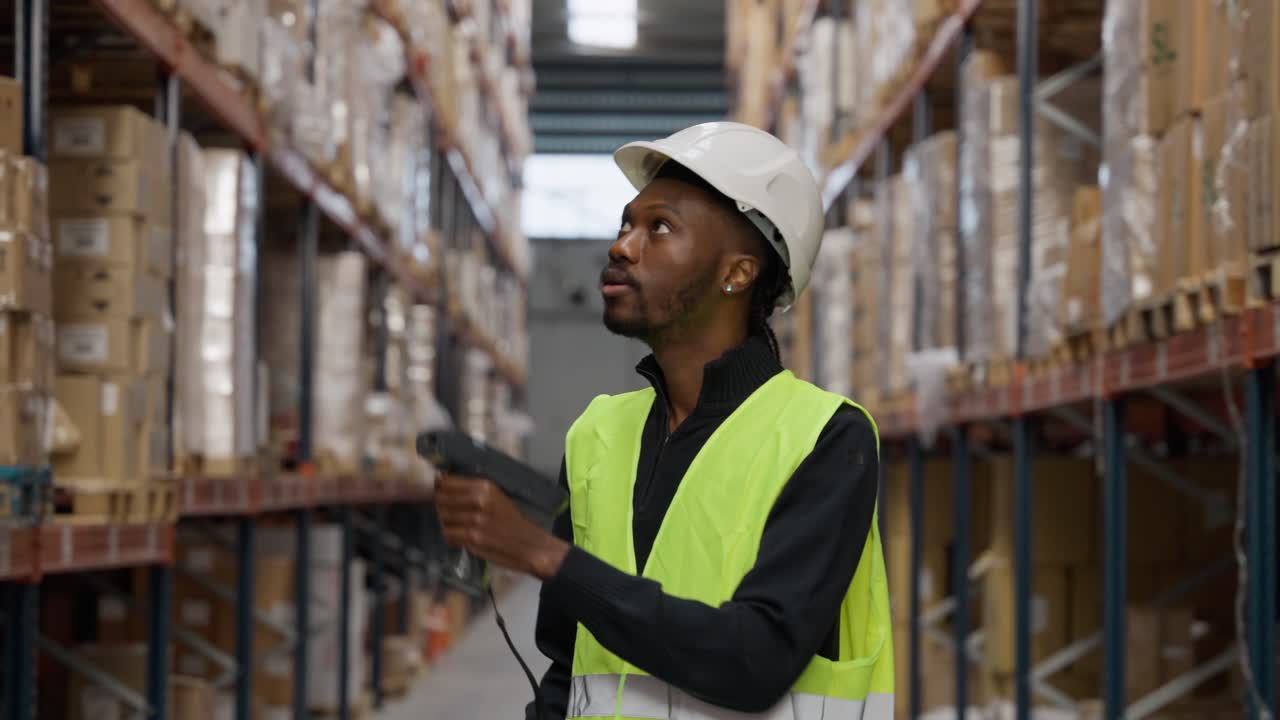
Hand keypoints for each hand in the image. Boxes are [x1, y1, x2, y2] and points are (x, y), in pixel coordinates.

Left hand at [433, 474, 569, 579]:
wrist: (528, 544)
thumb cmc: (512, 520)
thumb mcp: (496, 496)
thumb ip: (472, 489)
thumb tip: (442, 481)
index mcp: (485, 486)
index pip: (448, 483)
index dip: (440, 487)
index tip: (440, 490)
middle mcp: (479, 501)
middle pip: (441, 499)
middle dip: (441, 505)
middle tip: (449, 511)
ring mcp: (475, 520)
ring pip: (443, 518)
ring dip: (446, 522)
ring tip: (459, 525)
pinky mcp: (472, 538)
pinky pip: (448, 535)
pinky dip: (451, 536)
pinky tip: (461, 536)